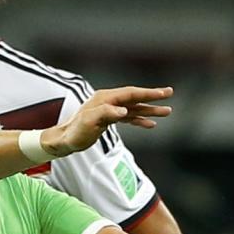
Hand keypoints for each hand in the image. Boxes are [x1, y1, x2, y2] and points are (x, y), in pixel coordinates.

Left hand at [52, 86, 172, 156]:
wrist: (64, 140)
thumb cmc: (75, 132)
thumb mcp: (89, 123)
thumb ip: (106, 114)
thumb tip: (123, 111)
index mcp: (104, 99)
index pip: (130, 93)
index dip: (148, 93)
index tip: (164, 92)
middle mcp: (107, 101)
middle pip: (134, 97)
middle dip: (152, 96)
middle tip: (170, 93)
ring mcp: (108, 109)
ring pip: (133, 107)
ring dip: (149, 110)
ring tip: (167, 112)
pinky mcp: (108, 119)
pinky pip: (128, 117)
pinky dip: (139, 119)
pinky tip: (150, 124)